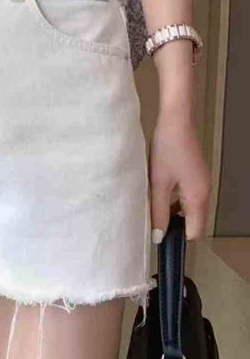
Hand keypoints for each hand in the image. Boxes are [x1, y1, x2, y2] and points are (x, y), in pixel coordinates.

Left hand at [148, 109, 211, 242]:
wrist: (176, 121)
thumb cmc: (166, 151)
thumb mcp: (158, 184)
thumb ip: (159, 211)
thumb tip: (159, 237)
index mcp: (198, 198)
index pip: (195, 232)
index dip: (178, 237)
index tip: (159, 237)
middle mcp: (205, 193)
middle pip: (195, 221)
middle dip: (176, 226)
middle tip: (153, 223)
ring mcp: (203, 183)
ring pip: (191, 209)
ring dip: (175, 212)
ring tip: (153, 209)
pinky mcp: (197, 174)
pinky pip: (189, 196)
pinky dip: (177, 200)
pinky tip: (160, 194)